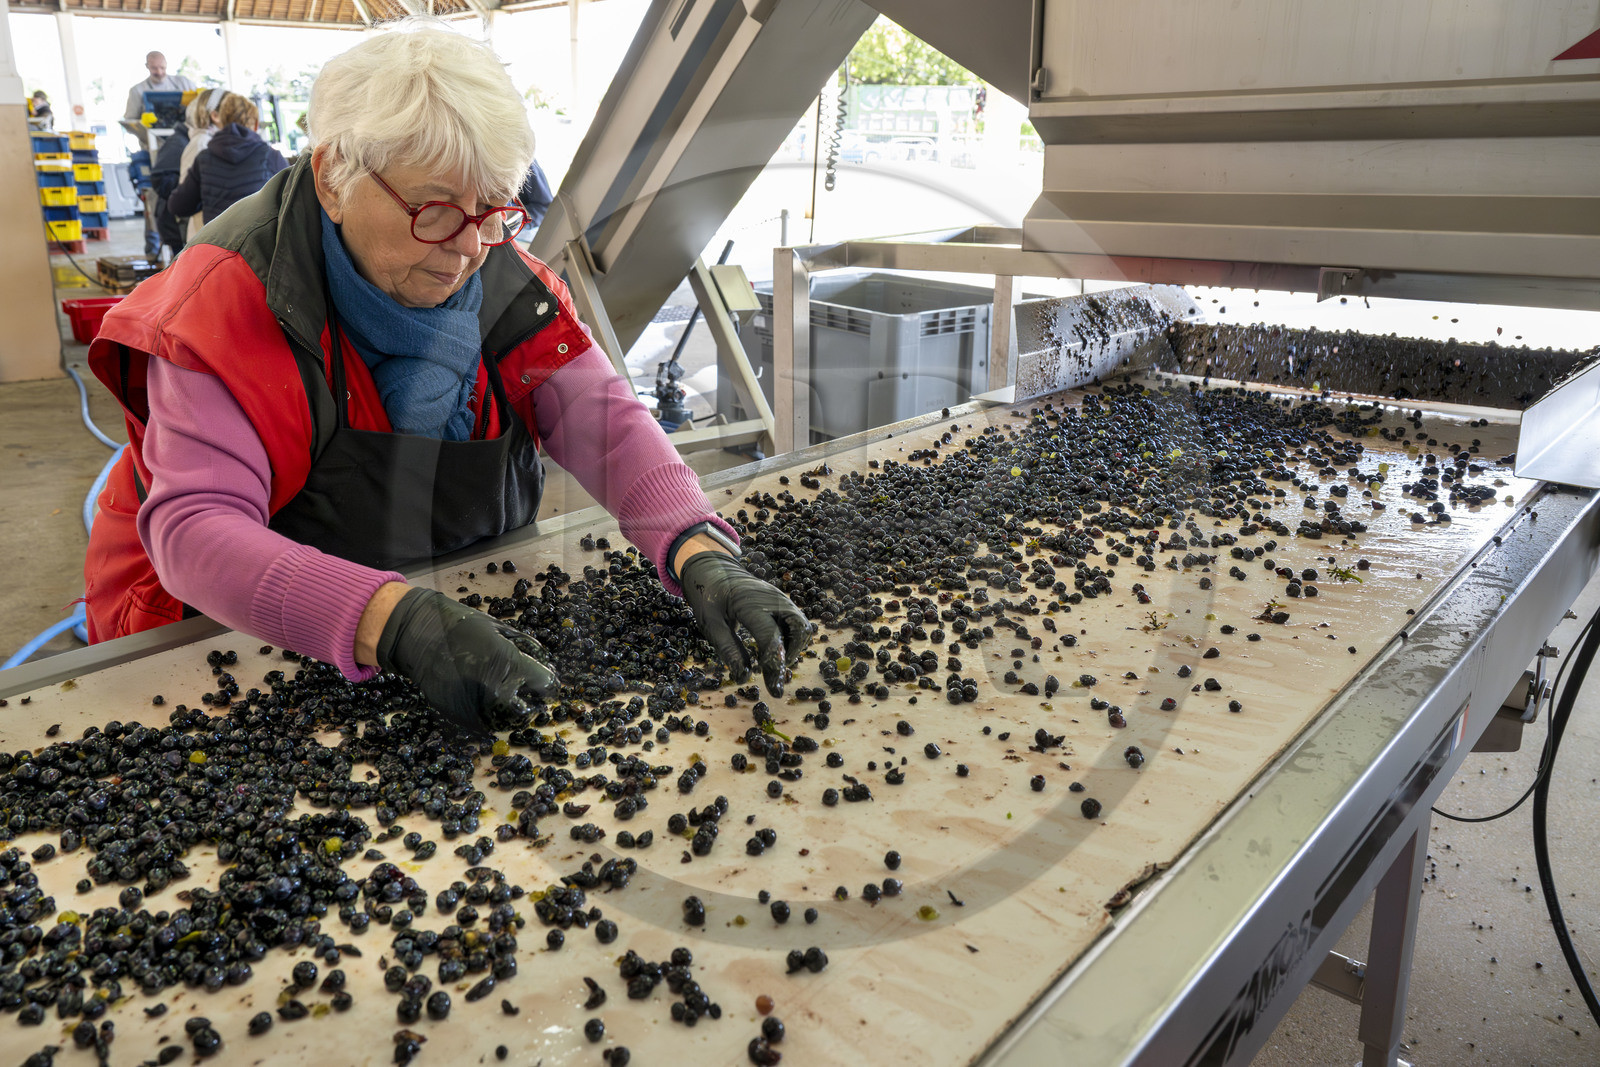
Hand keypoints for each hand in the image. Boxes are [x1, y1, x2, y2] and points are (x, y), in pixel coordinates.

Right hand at [376, 588, 558, 737]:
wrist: (419, 635)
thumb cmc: (462, 626)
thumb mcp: (500, 629)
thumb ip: (525, 648)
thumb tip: (545, 664)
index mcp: (508, 663)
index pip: (544, 684)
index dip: (549, 685)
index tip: (548, 685)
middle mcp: (493, 689)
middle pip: (527, 711)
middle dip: (532, 705)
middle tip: (531, 698)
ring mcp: (473, 705)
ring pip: (504, 723)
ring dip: (511, 714)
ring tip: (509, 701)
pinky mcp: (456, 714)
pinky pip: (482, 724)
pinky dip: (490, 717)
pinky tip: (488, 702)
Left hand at [679, 552, 809, 694]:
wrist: (712, 568)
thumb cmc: (707, 597)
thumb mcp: (710, 625)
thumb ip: (728, 650)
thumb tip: (743, 678)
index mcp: (750, 603)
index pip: (771, 637)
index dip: (775, 666)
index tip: (775, 690)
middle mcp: (772, 598)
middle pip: (800, 629)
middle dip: (791, 654)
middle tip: (775, 671)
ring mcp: (780, 597)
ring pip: (802, 626)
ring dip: (794, 647)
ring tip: (774, 660)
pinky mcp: (782, 600)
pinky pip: (797, 621)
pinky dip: (792, 638)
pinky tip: (775, 648)